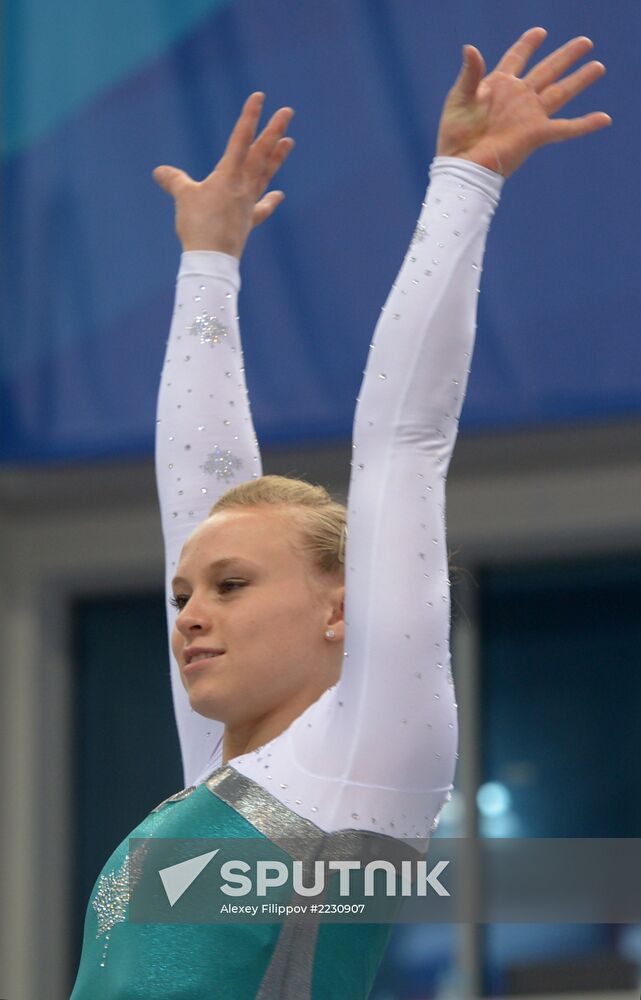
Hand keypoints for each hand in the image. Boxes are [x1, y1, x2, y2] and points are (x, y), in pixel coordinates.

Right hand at [153, 93, 294, 256]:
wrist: (212, 259)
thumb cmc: (198, 226)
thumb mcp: (182, 198)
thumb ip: (174, 181)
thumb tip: (160, 172)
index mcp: (228, 175)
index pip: (241, 139)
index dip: (249, 117)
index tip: (260, 97)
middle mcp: (243, 186)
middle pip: (261, 153)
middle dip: (274, 131)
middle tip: (288, 112)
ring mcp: (249, 204)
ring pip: (266, 175)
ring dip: (278, 157)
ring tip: (290, 142)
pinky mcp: (248, 221)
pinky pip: (262, 208)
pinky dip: (271, 201)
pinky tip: (279, 195)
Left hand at [436, 27, 610, 176]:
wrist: (462, 165)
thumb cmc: (455, 136)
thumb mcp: (459, 99)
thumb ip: (470, 73)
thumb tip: (470, 47)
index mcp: (498, 86)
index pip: (517, 58)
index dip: (528, 44)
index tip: (540, 32)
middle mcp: (518, 98)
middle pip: (547, 70)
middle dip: (565, 56)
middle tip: (584, 41)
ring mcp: (529, 115)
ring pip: (560, 92)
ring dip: (579, 79)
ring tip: (597, 65)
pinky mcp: (536, 134)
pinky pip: (566, 128)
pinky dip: (586, 124)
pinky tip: (604, 118)